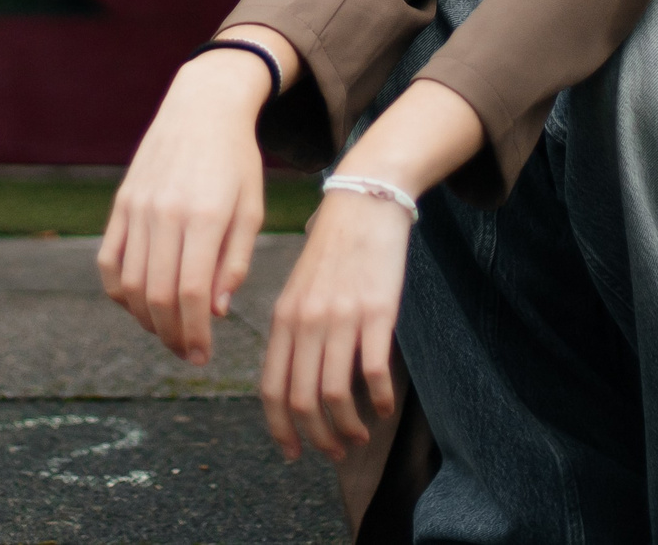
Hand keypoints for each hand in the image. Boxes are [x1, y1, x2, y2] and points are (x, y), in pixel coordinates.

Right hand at [98, 35, 288, 364]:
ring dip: (146, 320)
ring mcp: (138, 208)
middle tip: (189, 354)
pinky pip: (108, 261)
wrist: (202, 107)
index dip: (194, 334)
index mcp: (206, 216)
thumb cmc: (236, 161)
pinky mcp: (121, 204)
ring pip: (130, 284)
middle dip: (171, 336)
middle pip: (157, 296)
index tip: (203, 357)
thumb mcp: (251, 210)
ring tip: (168, 334)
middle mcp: (166, 213)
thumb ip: (234, 262)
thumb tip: (214, 311)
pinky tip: (139, 306)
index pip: (190, 294)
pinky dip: (119, 293)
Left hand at [259, 77, 484, 462]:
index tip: (295, 453)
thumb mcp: (299, 290)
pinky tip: (387, 405)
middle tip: (336, 452)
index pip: (271, 389)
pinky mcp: (376, 312)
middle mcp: (305, 323)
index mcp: (282, 320)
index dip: (281, 429)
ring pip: (335, 394)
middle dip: (318, 437)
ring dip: (348, 426)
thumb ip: (293, 332)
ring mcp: (340, 318)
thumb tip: (293, 383)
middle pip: (302, 400)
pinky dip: (380, 398)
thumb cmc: (332, 252)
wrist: (362, 203)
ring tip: (361, 434)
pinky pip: (373, 371)